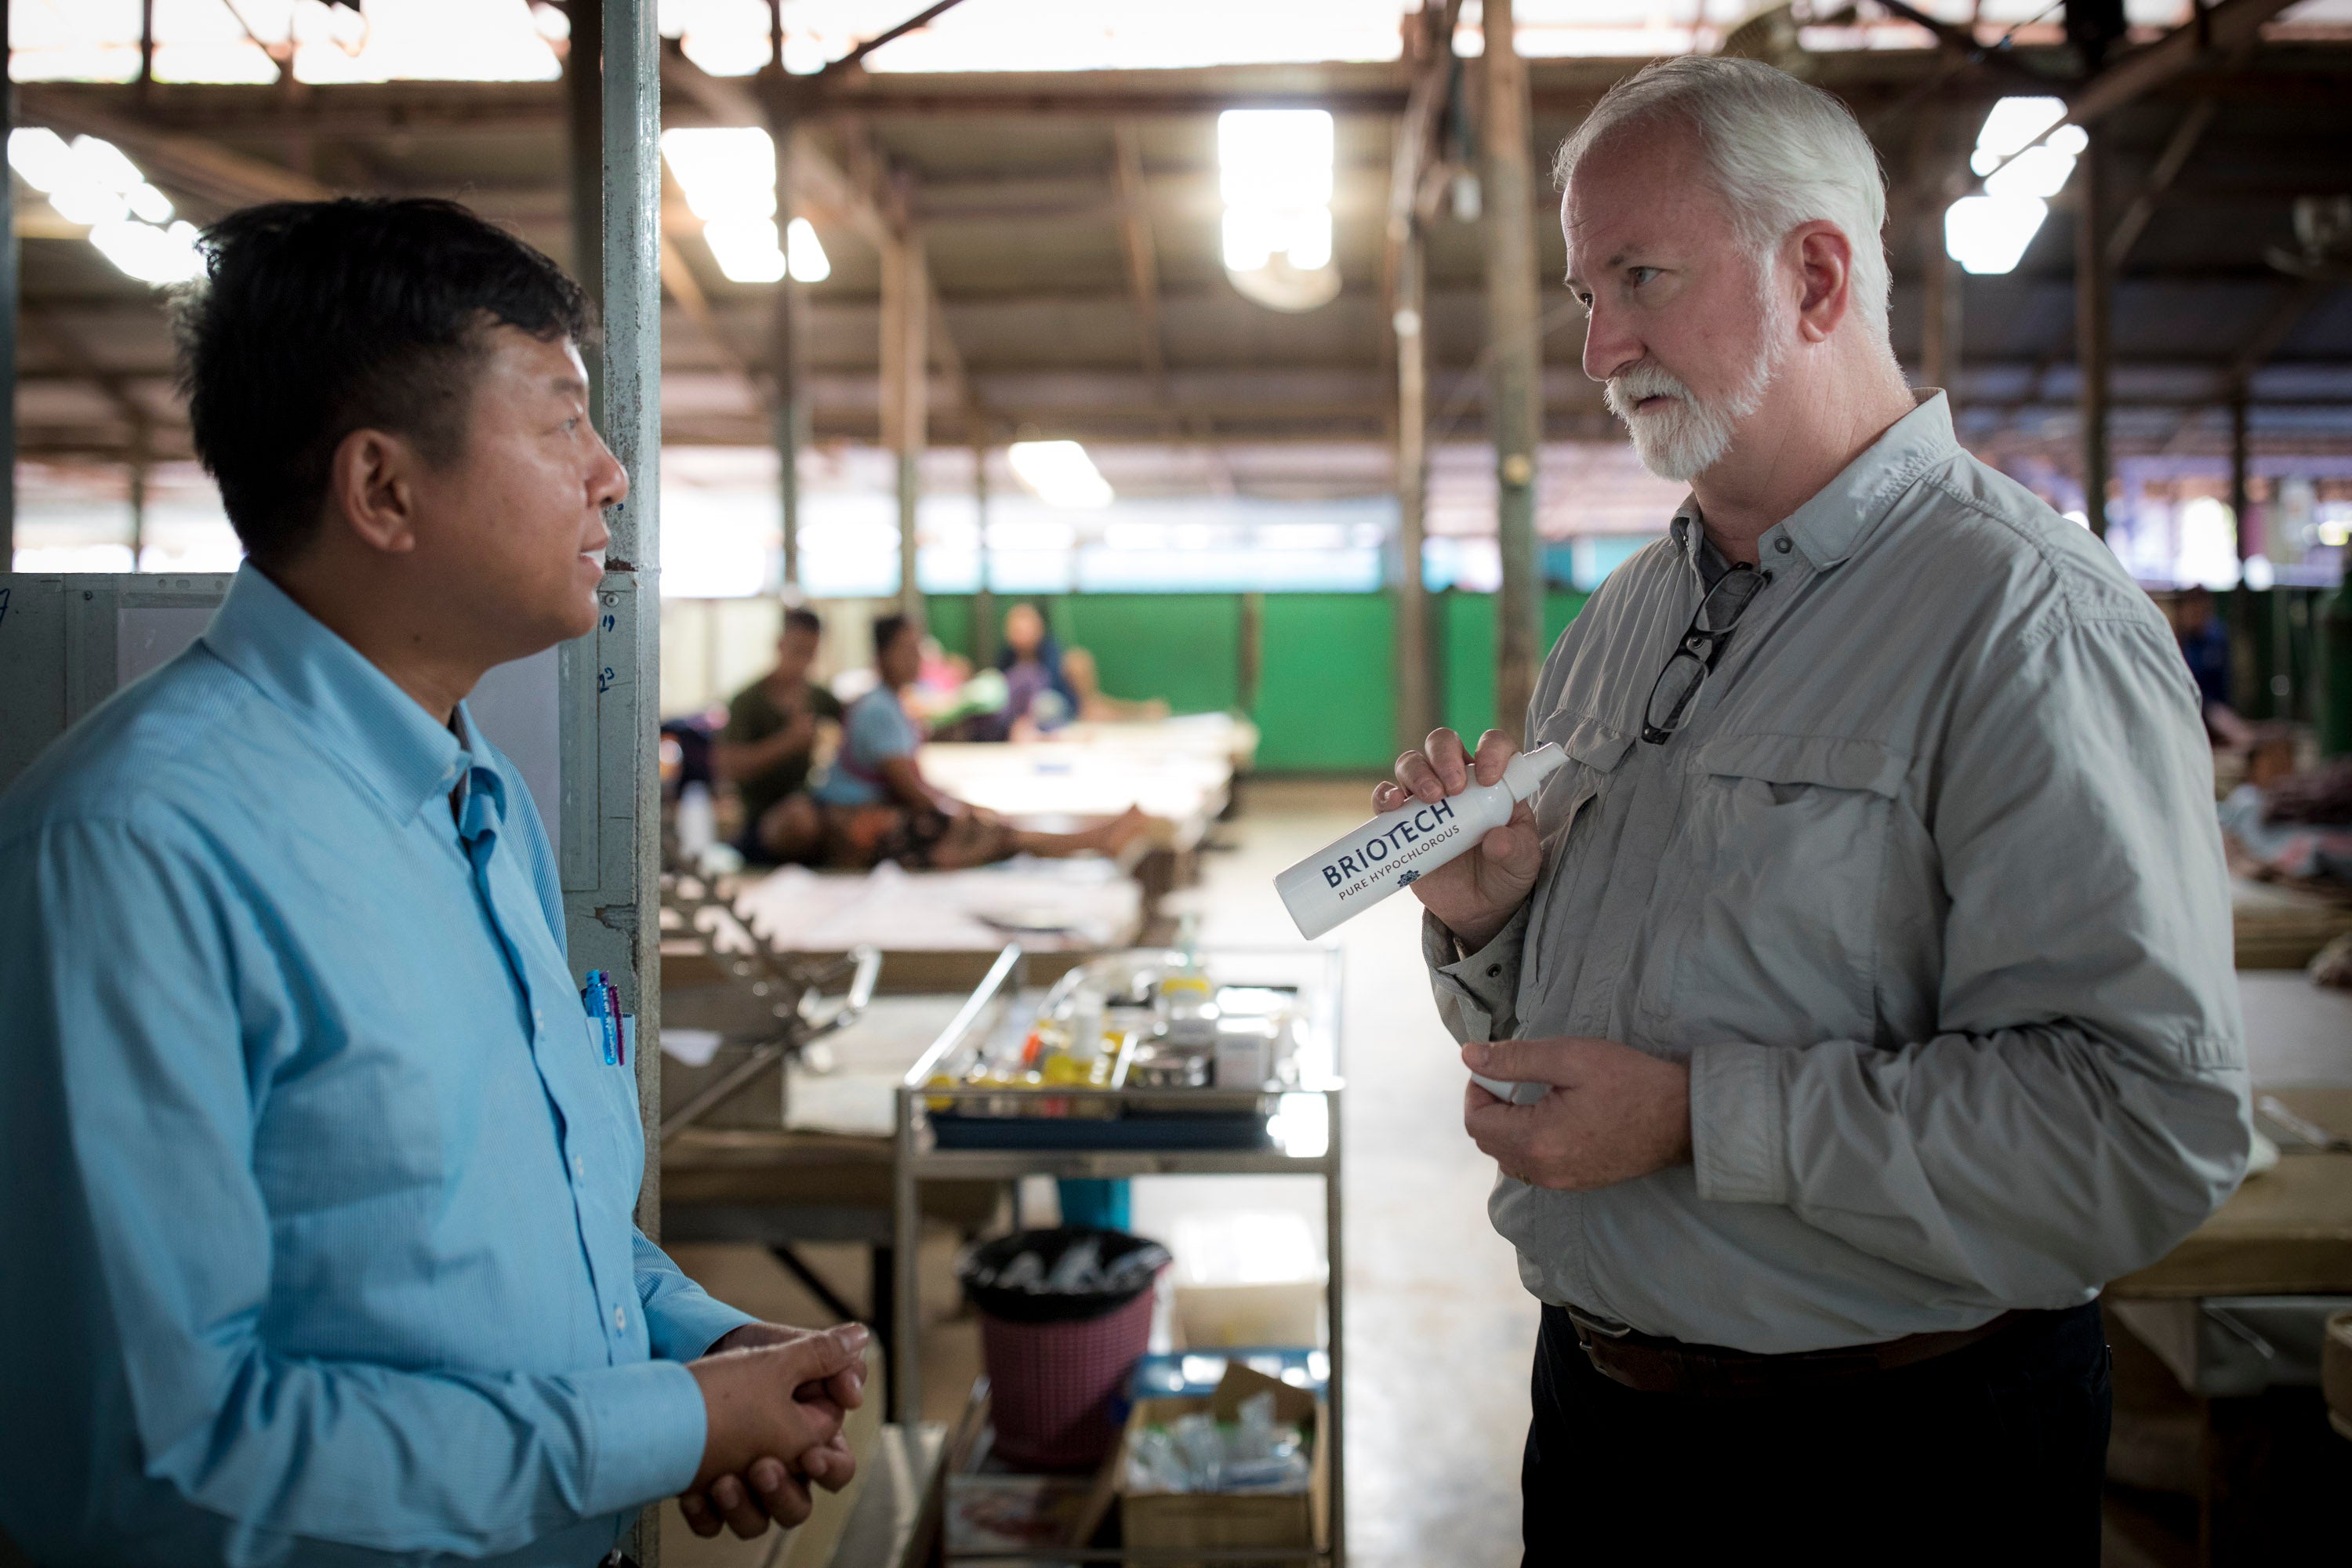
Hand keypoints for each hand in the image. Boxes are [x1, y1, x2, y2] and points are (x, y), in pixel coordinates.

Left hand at [682, 1323, 867, 1537]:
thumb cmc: (748, 1360)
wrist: (699, 1363)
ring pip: (756, 1524)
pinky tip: (693, 1492)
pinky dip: (703, 1512)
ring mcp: (744, 1486)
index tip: (810, 1455)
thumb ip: (826, 1354)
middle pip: (797, 1508)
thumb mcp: (784, 1353)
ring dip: (743, 1508)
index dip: (830, 1466)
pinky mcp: (708, 1494)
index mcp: (811, 1441)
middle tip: (761, 1467)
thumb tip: (861, 1338)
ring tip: (723, 1482)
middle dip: (782, 1494)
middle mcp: (781, 1471)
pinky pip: (710, 1523)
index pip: (838, 1470)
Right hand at [1373, 727, 1543, 951]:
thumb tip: (1496, 839)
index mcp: (1494, 781)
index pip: (1492, 744)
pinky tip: (1394, 805)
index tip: (1489, 777)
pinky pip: (1385, 797)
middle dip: (1444, 756)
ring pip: (1412, 763)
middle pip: (1443, 743)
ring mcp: (1426, 798)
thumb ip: (1516, 849)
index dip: (1490, 750)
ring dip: (1418, 773)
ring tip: (1431, 799)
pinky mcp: (1401, 821)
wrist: (1476, 909)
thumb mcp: (1522, 864)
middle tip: (1453, 787)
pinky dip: (1385, 795)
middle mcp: (1458, 780)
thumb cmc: (1505, 874)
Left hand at [1461, 1037, 1691, 1190]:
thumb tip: (1469, 1056)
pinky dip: (1528, 1142)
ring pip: (1508, 1157)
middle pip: (1488, 1141)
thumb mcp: (1570, 1057)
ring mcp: (1560, 1182)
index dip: (1477, 1089)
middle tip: (1514, 1078)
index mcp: (1537, 1140)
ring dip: (1508, 1126)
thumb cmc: (1630, 1081)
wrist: (1683, 1119)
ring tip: (1535, 1096)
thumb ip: (1514, 1059)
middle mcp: (1543, 1171)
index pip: (1477, 1121)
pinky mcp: (1576, 1184)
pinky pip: (1532, 1167)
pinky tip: (1553, 1116)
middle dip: (1490, 1106)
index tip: (1495, 1067)